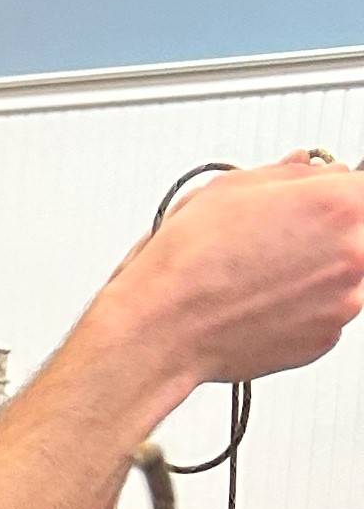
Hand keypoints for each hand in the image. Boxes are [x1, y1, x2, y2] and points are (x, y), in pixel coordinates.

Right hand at [95, 151, 363, 390]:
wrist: (165, 326)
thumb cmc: (189, 262)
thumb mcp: (233, 188)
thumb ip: (289, 174)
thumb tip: (309, 170)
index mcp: (341, 206)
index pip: (362, 185)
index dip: (338, 189)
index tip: (325, 194)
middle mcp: (354, 255)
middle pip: (359, 232)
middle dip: (333, 229)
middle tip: (288, 233)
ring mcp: (344, 302)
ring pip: (348, 274)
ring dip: (319, 268)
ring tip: (266, 270)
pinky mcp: (325, 338)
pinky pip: (327, 311)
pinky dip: (303, 304)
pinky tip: (263, 298)